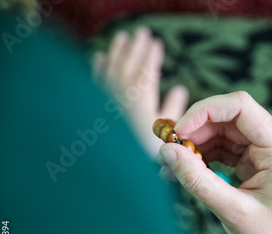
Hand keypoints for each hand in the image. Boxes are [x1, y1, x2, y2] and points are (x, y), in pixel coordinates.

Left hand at [93, 27, 187, 157]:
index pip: (148, 67)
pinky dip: (98, 66)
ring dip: (116, 49)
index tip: (156, 42)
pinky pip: (95, 78)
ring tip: (121, 38)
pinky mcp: (92, 102)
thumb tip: (180, 90)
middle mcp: (121, 89)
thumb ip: (172, 108)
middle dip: (135, 45)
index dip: (152, 53)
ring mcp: (105, 94)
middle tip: (141, 32)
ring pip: (110, 64)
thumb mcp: (163, 131)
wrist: (107, 163)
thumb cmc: (139, 150)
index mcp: (141, 95)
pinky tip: (99, 58)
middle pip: (129, 61)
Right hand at [159, 91, 271, 233]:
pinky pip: (227, 147)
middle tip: (167, 153)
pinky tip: (187, 170)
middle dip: (195, 131)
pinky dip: (206, 156)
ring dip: (197, 144)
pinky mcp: (259, 159)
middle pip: (228, 117)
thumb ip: (198, 180)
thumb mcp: (232, 211)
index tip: (178, 132)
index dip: (204, 111)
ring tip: (172, 167)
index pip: (240, 106)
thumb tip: (166, 151)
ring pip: (224, 131)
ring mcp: (269, 149)